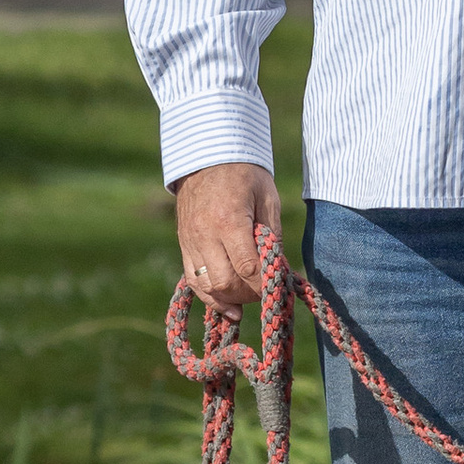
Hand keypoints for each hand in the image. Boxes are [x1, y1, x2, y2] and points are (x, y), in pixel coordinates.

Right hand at [172, 161, 281, 309]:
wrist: (207, 156)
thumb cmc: (244, 174)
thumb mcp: (267, 198)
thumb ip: (272, 234)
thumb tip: (279, 269)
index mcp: (229, 220)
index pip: (248, 267)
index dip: (264, 284)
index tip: (277, 286)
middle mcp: (205, 234)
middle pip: (225, 282)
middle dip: (249, 294)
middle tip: (265, 289)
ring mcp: (190, 241)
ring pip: (207, 286)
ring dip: (230, 298)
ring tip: (249, 296)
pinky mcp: (183, 245)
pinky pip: (193, 281)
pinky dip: (210, 296)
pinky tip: (228, 307)